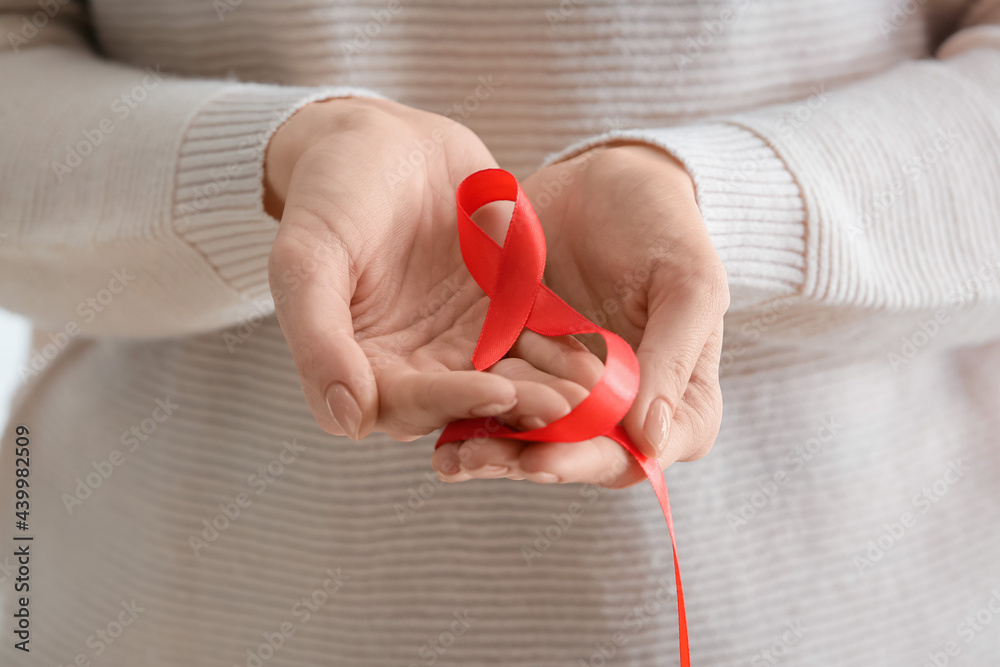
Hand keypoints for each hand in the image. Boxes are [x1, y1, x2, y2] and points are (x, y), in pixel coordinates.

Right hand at [265, 97, 585, 441]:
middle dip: (516, 404)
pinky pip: (534, 334)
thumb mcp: (305, 258)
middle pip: (468, 399)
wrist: (379, 137)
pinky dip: (563, 344)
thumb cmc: (330, 193)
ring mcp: (462, 338)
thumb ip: (317, 340)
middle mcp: (415, 363)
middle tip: (563, 405)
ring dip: (548, 384)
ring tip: (590, 386)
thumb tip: (346, 421)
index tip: (497, 392)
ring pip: (509, 374)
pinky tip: (599, 350)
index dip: (452, 401)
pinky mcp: (502, 309)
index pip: (408, 404)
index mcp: (363, 363)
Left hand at [432, 144, 728, 486]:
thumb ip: (673, 356)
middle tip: (473, 458)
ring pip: (531, 437)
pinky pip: (499, 399)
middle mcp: (623, 411)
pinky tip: (435, 419)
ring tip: (447, 453)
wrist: (607, 182)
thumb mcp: (687, 283)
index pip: (634, 454)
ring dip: (490, 449)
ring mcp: (571, 393)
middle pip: (575, 456)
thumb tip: (651, 439)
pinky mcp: (526, 367)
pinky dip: (469, 410)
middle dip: (523, 461)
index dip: (586, 462)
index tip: (540, 460)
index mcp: (677, 403)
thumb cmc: (664, 226)